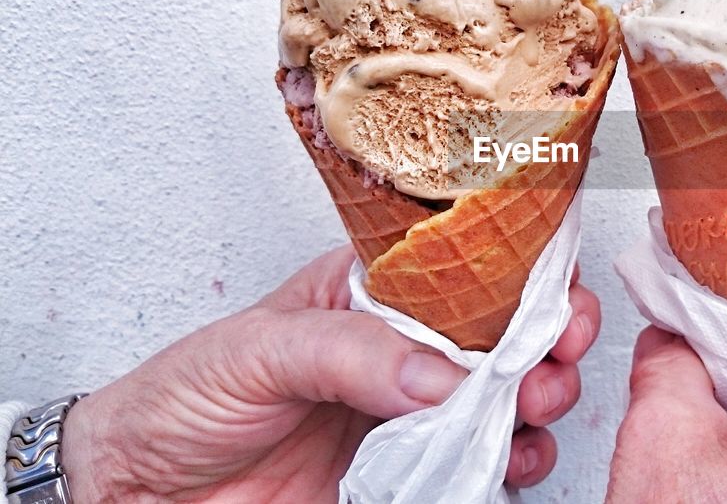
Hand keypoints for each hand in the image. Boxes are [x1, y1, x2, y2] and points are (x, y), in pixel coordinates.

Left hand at [60, 245, 600, 501]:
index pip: (469, 267)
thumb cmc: (184, 399)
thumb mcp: (259, 349)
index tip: (561, 300)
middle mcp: (405, 347)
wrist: (143, 493)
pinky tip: (510, 459)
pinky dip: (513, 460)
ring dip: (540, 400)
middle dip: (549, 342)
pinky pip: (481, 462)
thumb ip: (352, 352)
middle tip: (552, 363)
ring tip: (533, 410)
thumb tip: (443, 374)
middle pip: (507, 331)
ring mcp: (412, 410)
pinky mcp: (409, 472)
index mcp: (374, 293)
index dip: (529, 277)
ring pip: (508, 396)